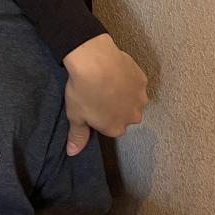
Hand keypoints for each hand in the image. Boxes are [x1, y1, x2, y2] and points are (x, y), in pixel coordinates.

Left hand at [62, 33, 147, 154]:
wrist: (95, 62)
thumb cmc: (83, 90)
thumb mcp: (75, 116)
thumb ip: (78, 136)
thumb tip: (72, 152)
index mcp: (116, 128)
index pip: (110, 127)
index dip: (101, 116)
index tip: (92, 106)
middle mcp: (133, 117)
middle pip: (125, 115)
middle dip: (115, 107)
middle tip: (99, 93)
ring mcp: (140, 98)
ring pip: (133, 100)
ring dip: (124, 94)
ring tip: (107, 81)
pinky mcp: (142, 81)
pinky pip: (136, 83)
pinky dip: (127, 79)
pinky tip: (115, 72)